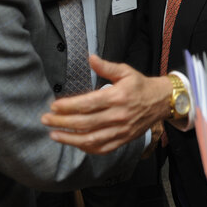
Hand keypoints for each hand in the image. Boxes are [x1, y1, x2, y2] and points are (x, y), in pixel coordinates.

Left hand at [41, 54, 171, 153]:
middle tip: (46, 119)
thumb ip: (106, 67)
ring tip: (54, 134)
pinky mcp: (123, 140)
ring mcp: (120, 130)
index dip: (68, 106)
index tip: (54, 106)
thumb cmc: (140, 85)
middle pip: (85, 122)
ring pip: (91, 139)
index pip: (87, 104)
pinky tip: (74, 143)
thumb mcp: (125, 71)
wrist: (161, 101)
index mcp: (117, 97)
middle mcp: (118, 116)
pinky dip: (86, 148)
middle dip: (62, 122)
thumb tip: (90, 58)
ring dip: (70, 139)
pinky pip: (102, 148)